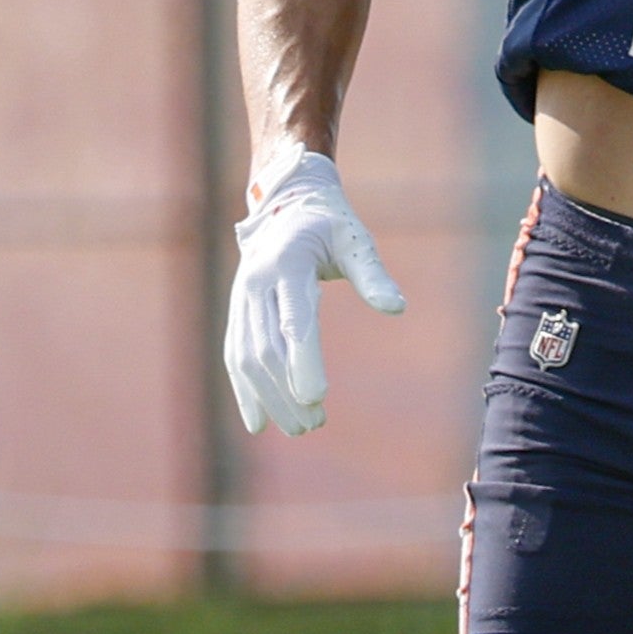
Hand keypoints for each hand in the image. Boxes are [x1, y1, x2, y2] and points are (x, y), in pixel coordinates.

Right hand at [224, 142, 404, 435]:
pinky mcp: (237, 312)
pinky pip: (235, 355)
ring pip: (247, 356)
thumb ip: (373, 274)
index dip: (303, 361)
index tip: (318, 398)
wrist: (287, 205)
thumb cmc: (330, 224)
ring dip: (270, 397)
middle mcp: (256, 283)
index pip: (294, 320)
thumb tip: (397, 307)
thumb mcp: (355, 240)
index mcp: (287, 262)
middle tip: (315, 424)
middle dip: (288, 390)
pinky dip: (245, 390)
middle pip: (267, 347)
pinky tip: (259, 422)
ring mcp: (241, 298)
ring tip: (299, 428)